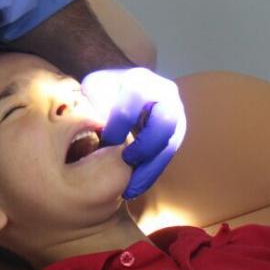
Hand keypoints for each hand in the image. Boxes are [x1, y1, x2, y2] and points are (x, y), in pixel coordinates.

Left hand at [81, 68, 186, 198]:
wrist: (120, 89)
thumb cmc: (103, 90)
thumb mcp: (94, 89)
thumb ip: (96, 104)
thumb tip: (99, 127)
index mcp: (141, 80)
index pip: (135, 102)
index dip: (120, 125)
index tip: (105, 142)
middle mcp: (165, 94)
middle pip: (164, 124)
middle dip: (145, 148)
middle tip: (125, 163)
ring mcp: (175, 114)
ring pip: (169, 145)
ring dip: (150, 170)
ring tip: (129, 190)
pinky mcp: (175, 132)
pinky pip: (167, 155)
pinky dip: (151, 172)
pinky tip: (134, 187)